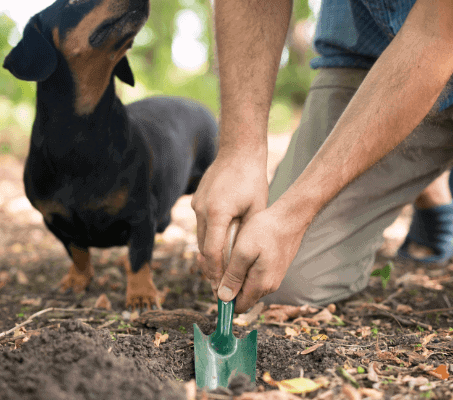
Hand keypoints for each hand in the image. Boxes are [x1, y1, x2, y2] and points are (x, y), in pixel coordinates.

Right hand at [191, 149, 267, 290]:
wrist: (239, 151)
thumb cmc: (252, 179)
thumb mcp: (256, 209)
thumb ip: (246, 234)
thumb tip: (241, 261)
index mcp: (217, 213)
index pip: (212, 252)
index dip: (216, 272)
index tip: (221, 287)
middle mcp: (202, 210)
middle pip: (202, 248)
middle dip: (211, 269)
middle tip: (219, 287)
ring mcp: (197, 204)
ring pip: (200, 238)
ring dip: (209, 255)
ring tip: (219, 272)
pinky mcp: (197, 200)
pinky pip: (202, 226)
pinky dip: (209, 239)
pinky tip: (219, 248)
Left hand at [216, 202, 308, 312]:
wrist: (290, 217)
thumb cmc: (265, 230)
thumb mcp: (243, 251)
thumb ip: (233, 276)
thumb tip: (223, 298)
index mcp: (260, 284)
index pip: (238, 306)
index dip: (223, 297)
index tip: (213, 278)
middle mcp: (268, 286)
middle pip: (241, 296)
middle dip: (226, 282)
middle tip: (214, 262)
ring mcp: (272, 278)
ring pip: (246, 284)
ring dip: (234, 273)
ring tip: (224, 253)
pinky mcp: (273, 269)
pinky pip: (254, 275)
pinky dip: (243, 267)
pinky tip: (237, 251)